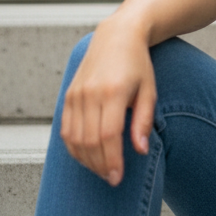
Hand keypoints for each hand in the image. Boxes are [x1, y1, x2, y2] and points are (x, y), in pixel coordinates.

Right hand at [60, 17, 156, 185]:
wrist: (117, 37)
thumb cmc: (138, 65)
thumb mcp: (149, 90)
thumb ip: (143, 121)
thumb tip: (140, 151)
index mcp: (112, 92)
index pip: (108, 135)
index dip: (112, 160)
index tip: (117, 178)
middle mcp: (90, 94)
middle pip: (89, 141)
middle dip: (100, 165)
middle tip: (111, 178)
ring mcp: (75, 94)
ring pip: (74, 139)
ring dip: (86, 160)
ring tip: (102, 170)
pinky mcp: (68, 96)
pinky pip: (65, 130)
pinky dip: (74, 148)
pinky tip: (87, 156)